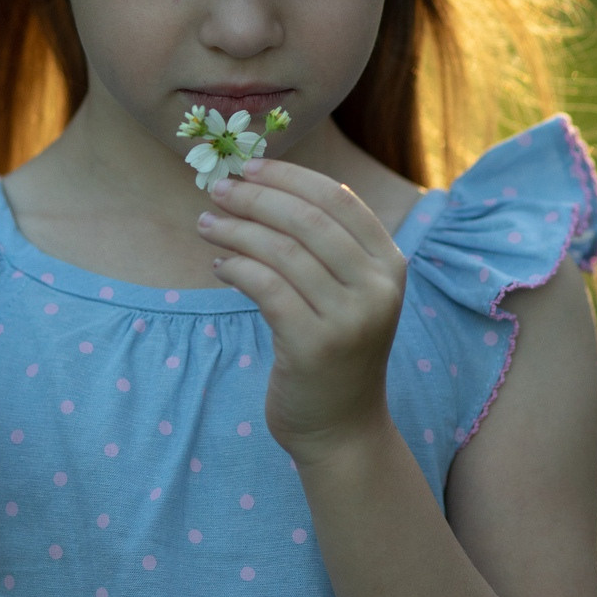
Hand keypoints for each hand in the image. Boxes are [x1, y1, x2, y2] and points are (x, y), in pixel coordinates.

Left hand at [198, 162, 406, 462]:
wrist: (342, 429)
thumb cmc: (336, 352)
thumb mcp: (348, 294)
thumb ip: (324, 247)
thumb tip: (264, 186)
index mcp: (390, 265)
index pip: (338, 199)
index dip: (290, 176)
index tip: (250, 167)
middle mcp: (377, 288)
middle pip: (307, 219)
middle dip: (256, 197)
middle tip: (218, 189)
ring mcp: (349, 318)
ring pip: (281, 251)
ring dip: (236, 230)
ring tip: (206, 224)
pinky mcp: (314, 346)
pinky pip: (266, 287)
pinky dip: (237, 267)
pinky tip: (220, 265)